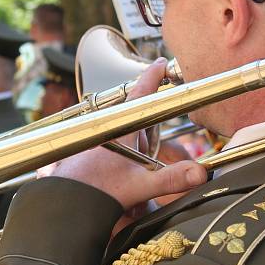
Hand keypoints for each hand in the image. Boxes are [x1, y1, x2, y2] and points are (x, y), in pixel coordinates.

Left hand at [52, 58, 206, 210]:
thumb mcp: (140, 185)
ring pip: (124, 133)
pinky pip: (112, 145)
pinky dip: (122, 155)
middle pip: (136, 117)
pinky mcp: (88, 152)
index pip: (140, 94)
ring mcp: (96, 140)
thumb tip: (200, 173)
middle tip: (148, 152)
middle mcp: (106, 128)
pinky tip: (119, 174)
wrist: (64, 202)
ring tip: (130, 170)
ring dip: (134, 146)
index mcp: (120, 127)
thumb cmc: (95, 190)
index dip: (153, 76)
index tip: (162, 63)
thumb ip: (171, 180)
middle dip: (146, 129)